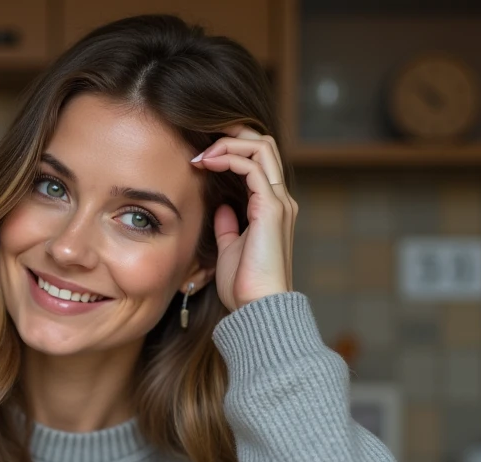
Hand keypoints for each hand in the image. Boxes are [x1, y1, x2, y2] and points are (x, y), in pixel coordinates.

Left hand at [190, 124, 296, 310]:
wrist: (256, 307)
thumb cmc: (244, 286)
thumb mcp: (230, 250)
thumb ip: (228, 227)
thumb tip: (222, 207)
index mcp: (271, 208)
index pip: (259, 161)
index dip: (232, 149)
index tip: (200, 156)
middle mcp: (280, 200)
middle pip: (264, 145)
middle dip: (232, 134)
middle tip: (201, 139)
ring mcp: (278, 202)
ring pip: (261, 147)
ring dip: (228, 142)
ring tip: (201, 153)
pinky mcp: (270, 208)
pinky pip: (252, 166)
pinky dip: (229, 156)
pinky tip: (207, 163)